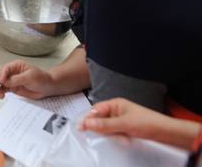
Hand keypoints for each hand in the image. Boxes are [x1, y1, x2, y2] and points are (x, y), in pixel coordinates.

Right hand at [0, 60, 54, 99]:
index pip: (5, 68)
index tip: (2, 81)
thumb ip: (17, 79)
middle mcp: (12, 72)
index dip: (2, 74)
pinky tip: (1, 95)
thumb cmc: (42, 79)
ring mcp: (12, 80)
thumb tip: (5, 81)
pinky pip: (3, 88)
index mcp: (16, 66)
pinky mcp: (13, 87)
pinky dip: (0, 91)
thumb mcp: (30, 77)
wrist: (47, 87)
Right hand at [78, 97, 200, 149]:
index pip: (96, 110)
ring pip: (106, 127)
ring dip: (106, 133)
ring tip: (106, 138)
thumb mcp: (124, 124)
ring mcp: (121, 121)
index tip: (79, 128)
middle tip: (88, 135)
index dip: (87, 118)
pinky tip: (115, 141)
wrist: (166, 133)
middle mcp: (117, 111)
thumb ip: (105, 124)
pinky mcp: (125, 130)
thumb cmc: (147, 123)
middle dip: (96, 127)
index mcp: (115, 104)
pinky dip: (113, 137)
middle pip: (99, 118)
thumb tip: (86, 124)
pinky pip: (113, 133)